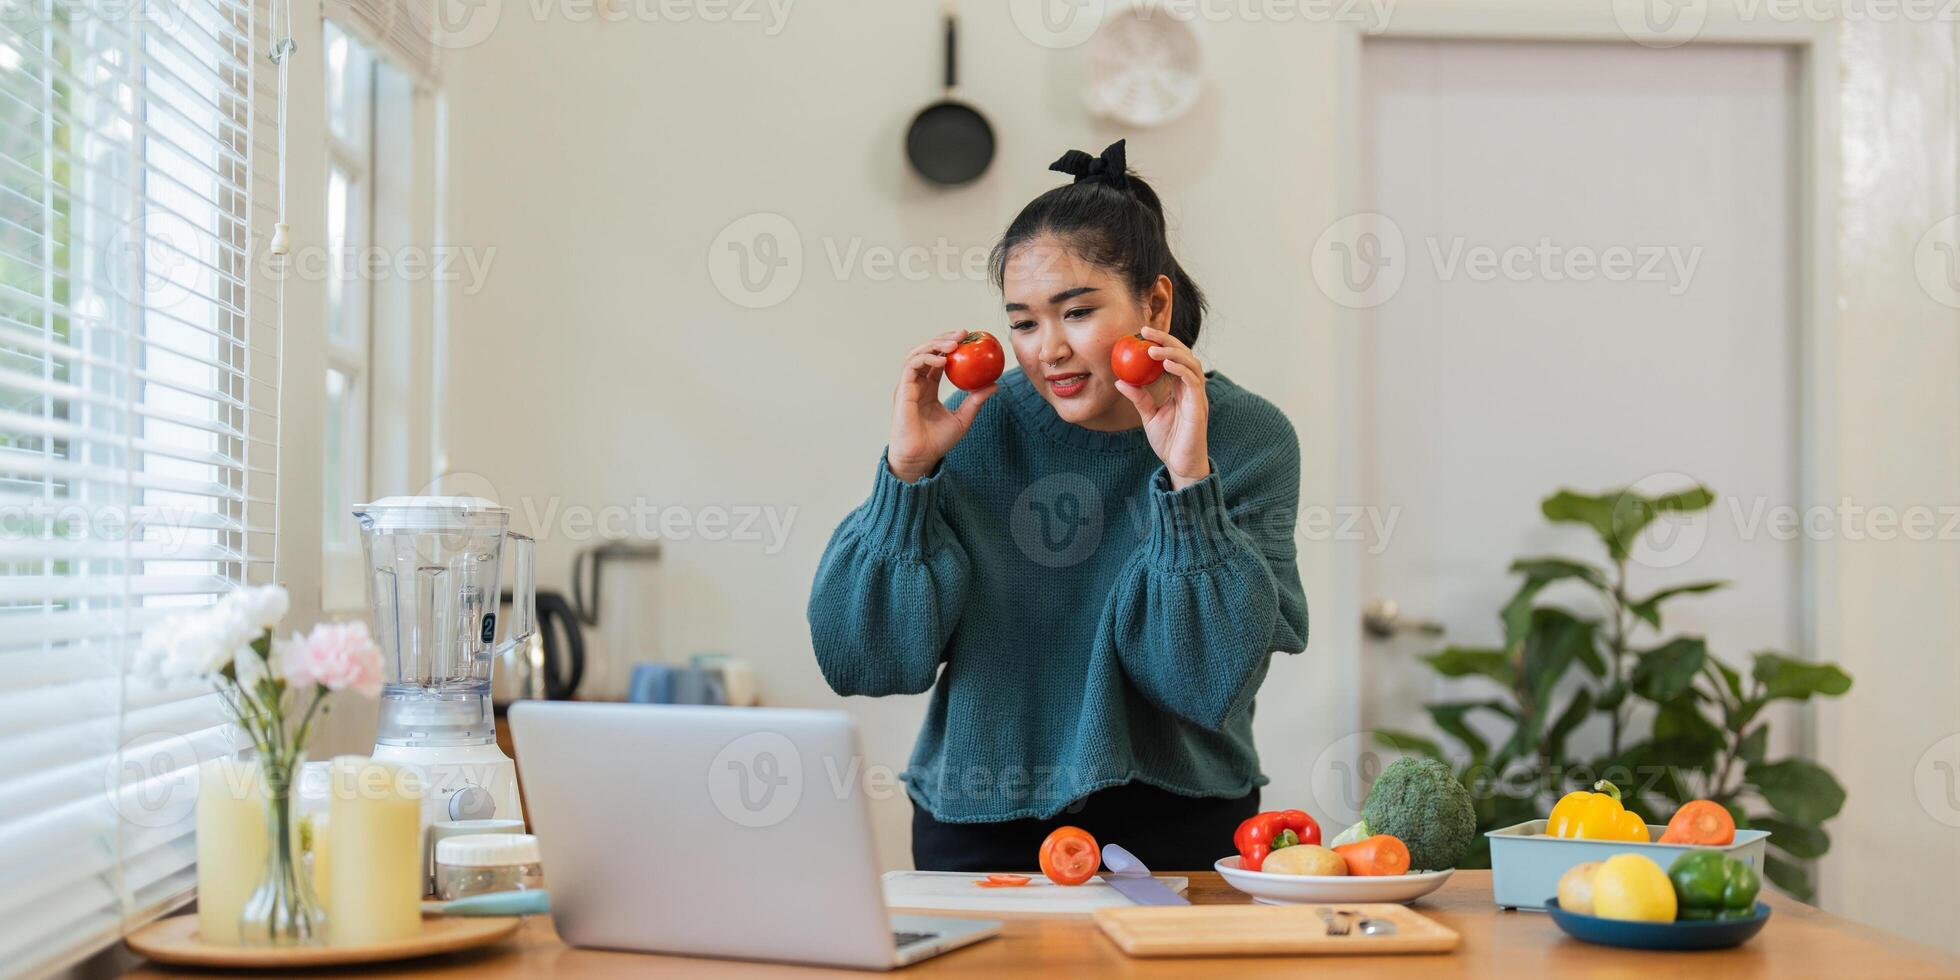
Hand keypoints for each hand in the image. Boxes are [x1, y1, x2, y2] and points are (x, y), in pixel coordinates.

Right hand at [888, 329, 997, 481]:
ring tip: (954, 344)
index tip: (969, 339)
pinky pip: (912, 366)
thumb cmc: (937, 442)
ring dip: (935, 345)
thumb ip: (975, 400)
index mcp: (928, 388)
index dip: (951, 347)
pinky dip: (927, 359)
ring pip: (917, 354)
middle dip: (944, 339)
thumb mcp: (963, 418)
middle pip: (927, 352)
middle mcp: (916, 384)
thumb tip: (994, 384)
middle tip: (963, 333)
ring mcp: (908, 386)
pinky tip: (943, 361)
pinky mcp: (902, 390)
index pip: (938, 360)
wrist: (921, 457)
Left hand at [1115, 327, 1209, 488]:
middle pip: (1184, 355)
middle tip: (1146, 332)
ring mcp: (1197, 397)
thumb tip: (1120, 382)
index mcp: (1181, 389)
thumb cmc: (1168, 441)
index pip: (1174, 359)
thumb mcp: (1149, 416)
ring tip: (1152, 349)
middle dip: (1167, 340)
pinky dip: (1181, 369)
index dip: (1161, 343)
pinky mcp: (1198, 407)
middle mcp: (1192, 389)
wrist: (1180, 465)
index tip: (1142, 334)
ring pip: (1191, 364)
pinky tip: (1166, 363)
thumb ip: (1139, 398)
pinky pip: (1193, 382)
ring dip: (1172, 352)